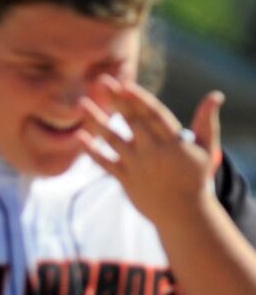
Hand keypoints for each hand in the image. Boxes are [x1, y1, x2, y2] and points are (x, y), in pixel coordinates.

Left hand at [78, 76, 221, 230]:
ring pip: (112, 139)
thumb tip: (215, 95)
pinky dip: (92, 150)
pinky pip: (105, 162)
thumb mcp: (206, 149)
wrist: (184, 214)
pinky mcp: (125, 179)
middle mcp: (153, 152)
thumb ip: (206, 121)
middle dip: (117, 101)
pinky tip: (80, 135)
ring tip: (82, 103)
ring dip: (96, 121)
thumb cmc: (196, 177)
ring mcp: (137, 166)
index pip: (154, 115)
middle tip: (102, 81)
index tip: (125, 85)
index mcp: (173, 142)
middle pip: (131, 122)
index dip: (139, 100)